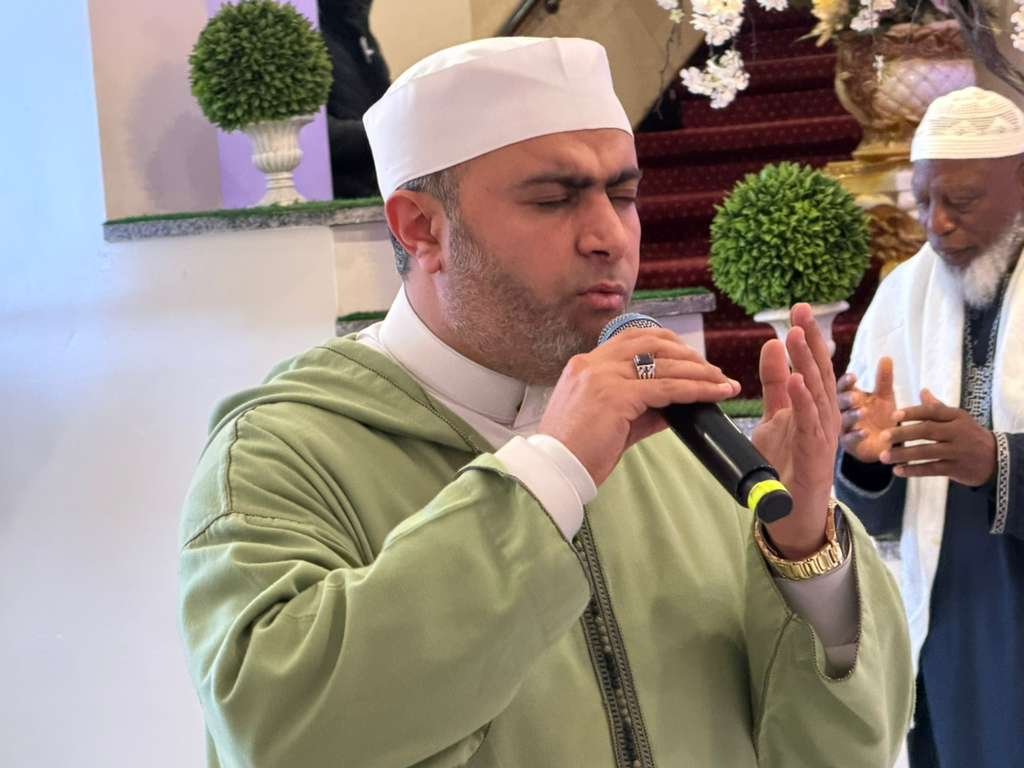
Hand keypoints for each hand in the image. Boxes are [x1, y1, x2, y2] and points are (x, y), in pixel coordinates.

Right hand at [539, 328, 739, 485]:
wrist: (556, 469)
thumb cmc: (578, 451)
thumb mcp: (610, 420)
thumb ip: (640, 407)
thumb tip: (676, 403)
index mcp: (585, 364)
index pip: (632, 338)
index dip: (666, 343)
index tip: (689, 356)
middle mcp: (593, 363)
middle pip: (652, 344)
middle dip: (688, 355)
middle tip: (714, 371)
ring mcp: (603, 377)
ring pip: (664, 366)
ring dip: (699, 372)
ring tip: (723, 383)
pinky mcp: (616, 396)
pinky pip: (666, 388)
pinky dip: (694, 390)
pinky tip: (713, 394)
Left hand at [752, 304, 840, 559]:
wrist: (788, 510)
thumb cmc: (786, 463)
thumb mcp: (775, 416)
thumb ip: (775, 383)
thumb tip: (772, 343)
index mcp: (815, 405)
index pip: (813, 365)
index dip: (808, 337)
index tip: (799, 308)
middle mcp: (824, 416)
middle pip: (820, 373)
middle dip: (811, 341)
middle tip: (801, 310)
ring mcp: (822, 436)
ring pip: (817, 394)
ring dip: (806, 364)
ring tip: (794, 336)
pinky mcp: (816, 455)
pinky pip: (810, 424)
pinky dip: (803, 401)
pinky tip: (796, 381)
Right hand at [836, 358, 898, 462]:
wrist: (884, 443)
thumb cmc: (880, 416)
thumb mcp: (885, 396)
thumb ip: (884, 379)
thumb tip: (886, 357)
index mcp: (850, 397)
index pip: (843, 386)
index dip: (846, 382)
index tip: (854, 377)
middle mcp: (843, 411)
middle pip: (839, 402)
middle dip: (846, 398)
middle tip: (855, 396)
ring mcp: (844, 427)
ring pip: (843, 420)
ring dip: (852, 415)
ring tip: (863, 412)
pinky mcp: (849, 444)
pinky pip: (849, 439)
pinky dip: (856, 435)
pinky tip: (865, 432)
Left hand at [880, 388, 996, 486]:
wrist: (995, 458)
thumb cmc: (968, 434)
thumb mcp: (957, 418)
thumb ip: (937, 407)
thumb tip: (922, 390)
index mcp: (956, 416)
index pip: (932, 412)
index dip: (912, 413)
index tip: (893, 416)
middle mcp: (957, 432)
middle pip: (927, 431)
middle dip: (903, 434)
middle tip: (883, 437)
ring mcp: (958, 451)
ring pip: (927, 452)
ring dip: (904, 454)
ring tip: (884, 456)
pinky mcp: (957, 468)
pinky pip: (932, 469)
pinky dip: (914, 470)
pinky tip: (898, 471)